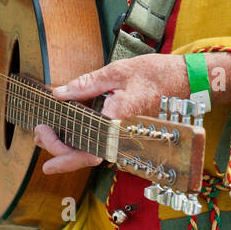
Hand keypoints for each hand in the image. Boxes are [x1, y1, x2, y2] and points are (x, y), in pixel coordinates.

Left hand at [34, 53, 188, 174]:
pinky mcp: (132, 136)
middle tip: (40, 132)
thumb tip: (59, 94)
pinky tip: (72, 128)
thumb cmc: (157, 74)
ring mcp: (129, 141)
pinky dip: (85, 140)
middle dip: (59, 149)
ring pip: (94, 153)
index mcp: (117, 125)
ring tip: (50, 131)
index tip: (41, 134)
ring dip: (71, 146)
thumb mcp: (117, 72)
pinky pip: (105, 146)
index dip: (58, 151)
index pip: (83, 152)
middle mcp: (123, 139)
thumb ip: (86, 85)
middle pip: (85, 157)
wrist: (190, 81)